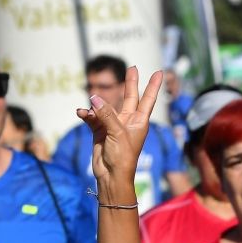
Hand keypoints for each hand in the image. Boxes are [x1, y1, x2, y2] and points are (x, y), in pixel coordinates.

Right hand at [76, 66, 162, 192]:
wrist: (111, 175)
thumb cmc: (122, 157)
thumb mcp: (117, 133)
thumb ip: (107, 114)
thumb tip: (94, 99)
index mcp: (139, 121)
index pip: (148, 99)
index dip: (153, 86)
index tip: (160, 72)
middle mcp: (127, 121)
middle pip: (129, 97)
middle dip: (130, 83)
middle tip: (133, 67)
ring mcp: (113, 125)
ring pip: (105, 107)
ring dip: (97, 106)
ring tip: (90, 107)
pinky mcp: (100, 130)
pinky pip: (92, 117)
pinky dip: (86, 114)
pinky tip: (81, 113)